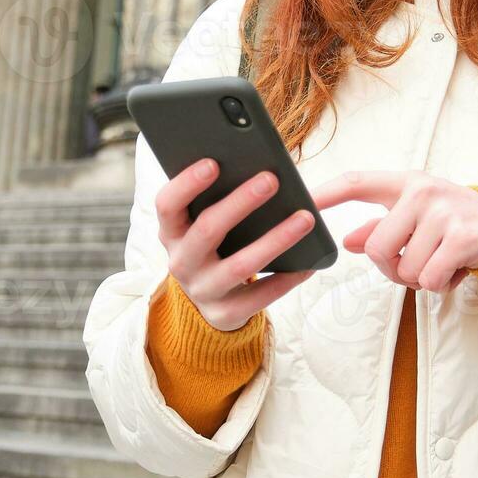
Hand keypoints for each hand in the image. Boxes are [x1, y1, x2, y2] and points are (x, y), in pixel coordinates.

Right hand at [157, 158, 317, 331]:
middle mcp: (181, 262)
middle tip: (271, 179)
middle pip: (207, 229)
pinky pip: (260, 296)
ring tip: (306, 218)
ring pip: (239, 265)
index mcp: (172, 232)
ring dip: (275, 240)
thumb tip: (261, 169)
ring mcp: (202, 290)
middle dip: (241, 202)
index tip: (213, 162)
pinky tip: (309, 263)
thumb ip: (218, 198)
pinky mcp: (225, 314)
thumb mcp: (203, 224)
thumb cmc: (215, 245)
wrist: (211, 300)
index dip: (187, 183)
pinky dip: (287, 279)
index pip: (167, 205)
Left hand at [308, 171, 477, 292]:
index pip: (358, 182)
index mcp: (405, 183)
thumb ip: (381, 228)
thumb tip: (347, 242)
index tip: (303, 201)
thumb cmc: (450, 221)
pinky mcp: (463, 236)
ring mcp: (444, 213)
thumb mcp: (414, 216)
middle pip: (377, 248)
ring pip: (406, 269)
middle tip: (414, 264)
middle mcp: (423, 192)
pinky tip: (454, 269)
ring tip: (440, 262)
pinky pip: (430, 279)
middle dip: (391, 269)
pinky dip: (440, 285)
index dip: (327, 192)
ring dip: (420, 279)